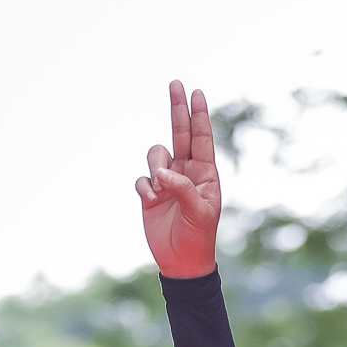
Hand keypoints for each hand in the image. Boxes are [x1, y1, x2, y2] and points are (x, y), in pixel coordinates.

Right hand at [136, 81, 220, 277]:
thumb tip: (161, 171)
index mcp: (205, 175)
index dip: (198, 115)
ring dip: (154, 167)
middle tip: (176, 83)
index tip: (196, 93)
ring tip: (159, 191)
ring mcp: (167, 182)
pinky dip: (144, 187)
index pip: (201, 139)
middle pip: (180, 133)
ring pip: (155, 155)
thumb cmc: (198, 238)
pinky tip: (151, 202)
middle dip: (177, 109)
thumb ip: (182, 188)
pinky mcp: (150, 194)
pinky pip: (141, 178)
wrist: (182, 263)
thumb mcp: (197, 213)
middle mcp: (186, 173)